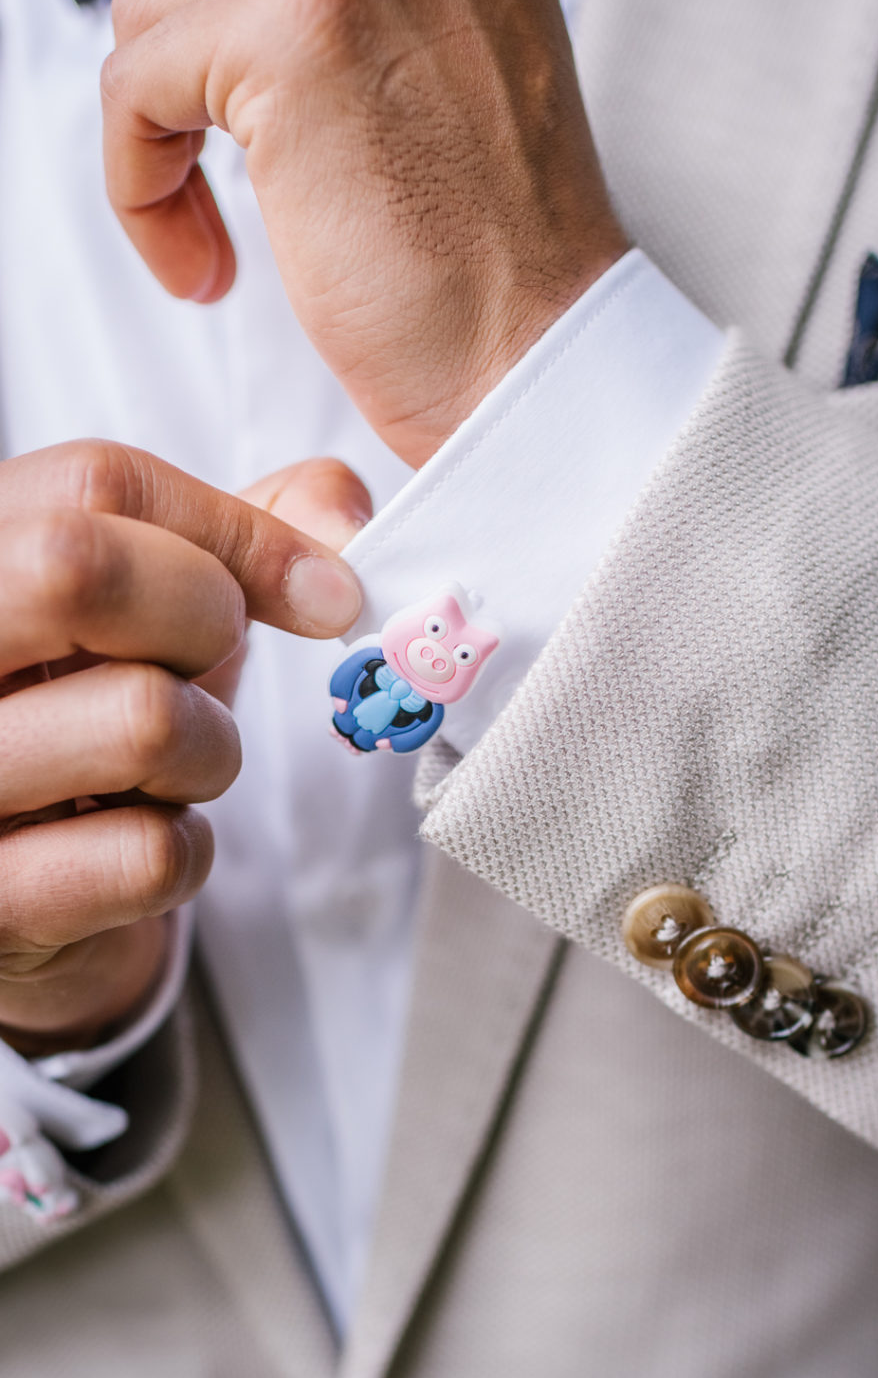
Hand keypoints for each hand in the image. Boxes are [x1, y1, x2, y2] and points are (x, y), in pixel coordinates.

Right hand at [0, 441, 366, 1054]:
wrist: (20, 894)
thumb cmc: (90, 720)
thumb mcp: (151, 607)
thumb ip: (243, 532)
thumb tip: (346, 516)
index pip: (97, 482)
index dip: (238, 530)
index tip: (321, 590)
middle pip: (78, 566)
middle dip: (206, 617)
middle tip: (213, 666)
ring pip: (143, 718)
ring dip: (210, 752)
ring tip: (166, 770)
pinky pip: (152, 853)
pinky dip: (188, 851)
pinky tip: (140, 846)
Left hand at [95, 0, 626, 466]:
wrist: (533, 359)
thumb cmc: (486, 255)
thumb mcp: (431, 65)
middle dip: (172, 48)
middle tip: (199, 158)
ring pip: (153, 5)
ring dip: (157, 136)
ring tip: (218, 238)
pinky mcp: (294, 38)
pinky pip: (132, 83)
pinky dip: (141, 186)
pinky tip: (206, 266)